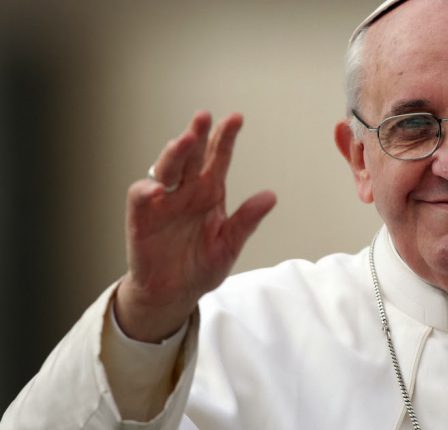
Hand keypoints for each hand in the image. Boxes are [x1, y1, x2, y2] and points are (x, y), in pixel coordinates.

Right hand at [115, 112, 275, 341]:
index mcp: (210, 192)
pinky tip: (157, 189)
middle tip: (204, 117)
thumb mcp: (229, 245)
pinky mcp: (142, 218)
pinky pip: (141, 198)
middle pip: (192, 156)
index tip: (236, 118)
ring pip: (166, 169)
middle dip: (197, 135)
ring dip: (174, 154)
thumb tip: (271, 196)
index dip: (225, 138)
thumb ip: (247, 221)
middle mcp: (186, 190)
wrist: (174, 293)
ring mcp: (163, 202)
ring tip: (184, 140)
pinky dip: (147, 191)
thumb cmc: (200, 265)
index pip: (218, 158)